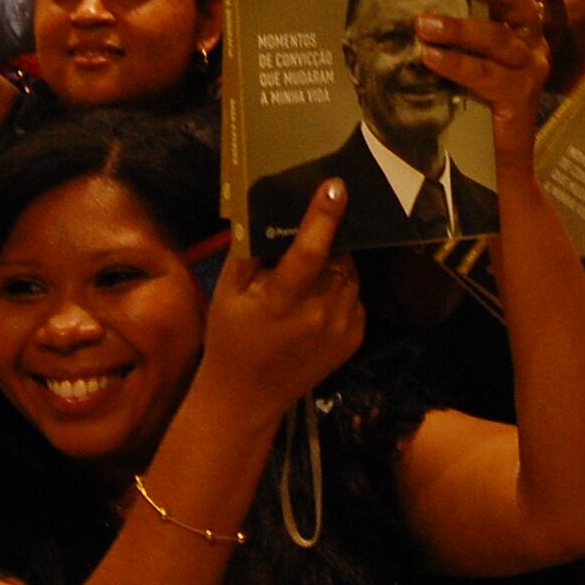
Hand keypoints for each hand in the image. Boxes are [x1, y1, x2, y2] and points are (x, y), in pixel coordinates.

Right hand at [200, 180, 364, 427]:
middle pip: (338, 258)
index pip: (308, 252)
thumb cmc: (231, 338)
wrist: (246, 398)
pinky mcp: (354, 340)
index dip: (323, 217)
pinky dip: (341, 291)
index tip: (335, 187)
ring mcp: (340, 330)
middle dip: (328, 244)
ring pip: (351, 275)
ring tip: (309, 280)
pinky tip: (317, 303)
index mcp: (280, 302)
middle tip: (308, 247)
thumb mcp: (228, 292)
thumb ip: (250, 251)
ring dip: (336, 268)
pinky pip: (355, 297)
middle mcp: (317, 315)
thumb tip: (271, 210)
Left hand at [417, 0, 552, 167]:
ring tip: (424, 25)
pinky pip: (487, 76)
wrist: (506, 162)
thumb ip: (460, 39)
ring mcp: (530, 73)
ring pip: (499, 41)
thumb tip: (419, 12)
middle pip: (520, 6)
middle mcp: (534, 47)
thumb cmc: (483, 103)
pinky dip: (456, 65)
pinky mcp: (520, 99)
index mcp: (524, 33)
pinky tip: (431, 58)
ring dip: (460, 30)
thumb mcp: (476, 62)